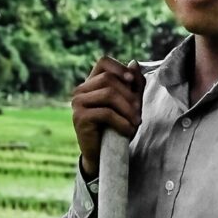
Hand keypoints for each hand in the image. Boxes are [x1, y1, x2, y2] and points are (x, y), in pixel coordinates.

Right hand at [70, 57, 143, 176]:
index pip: (103, 62)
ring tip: (136, 122)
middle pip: (109, 79)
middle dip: (129, 95)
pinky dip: (122, 122)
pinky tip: (128, 131)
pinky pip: (105, 113)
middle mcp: (81, 90)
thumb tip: (134, 63)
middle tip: (139, 112)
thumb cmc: (116, 128)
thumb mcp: (130, 104)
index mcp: (92, 83)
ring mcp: (78, 103)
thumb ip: (133, 85)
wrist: (103, 155)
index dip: (119, 68)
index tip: (132, 81)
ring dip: (127, 110)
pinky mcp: (80, 117)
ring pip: (108, 94)